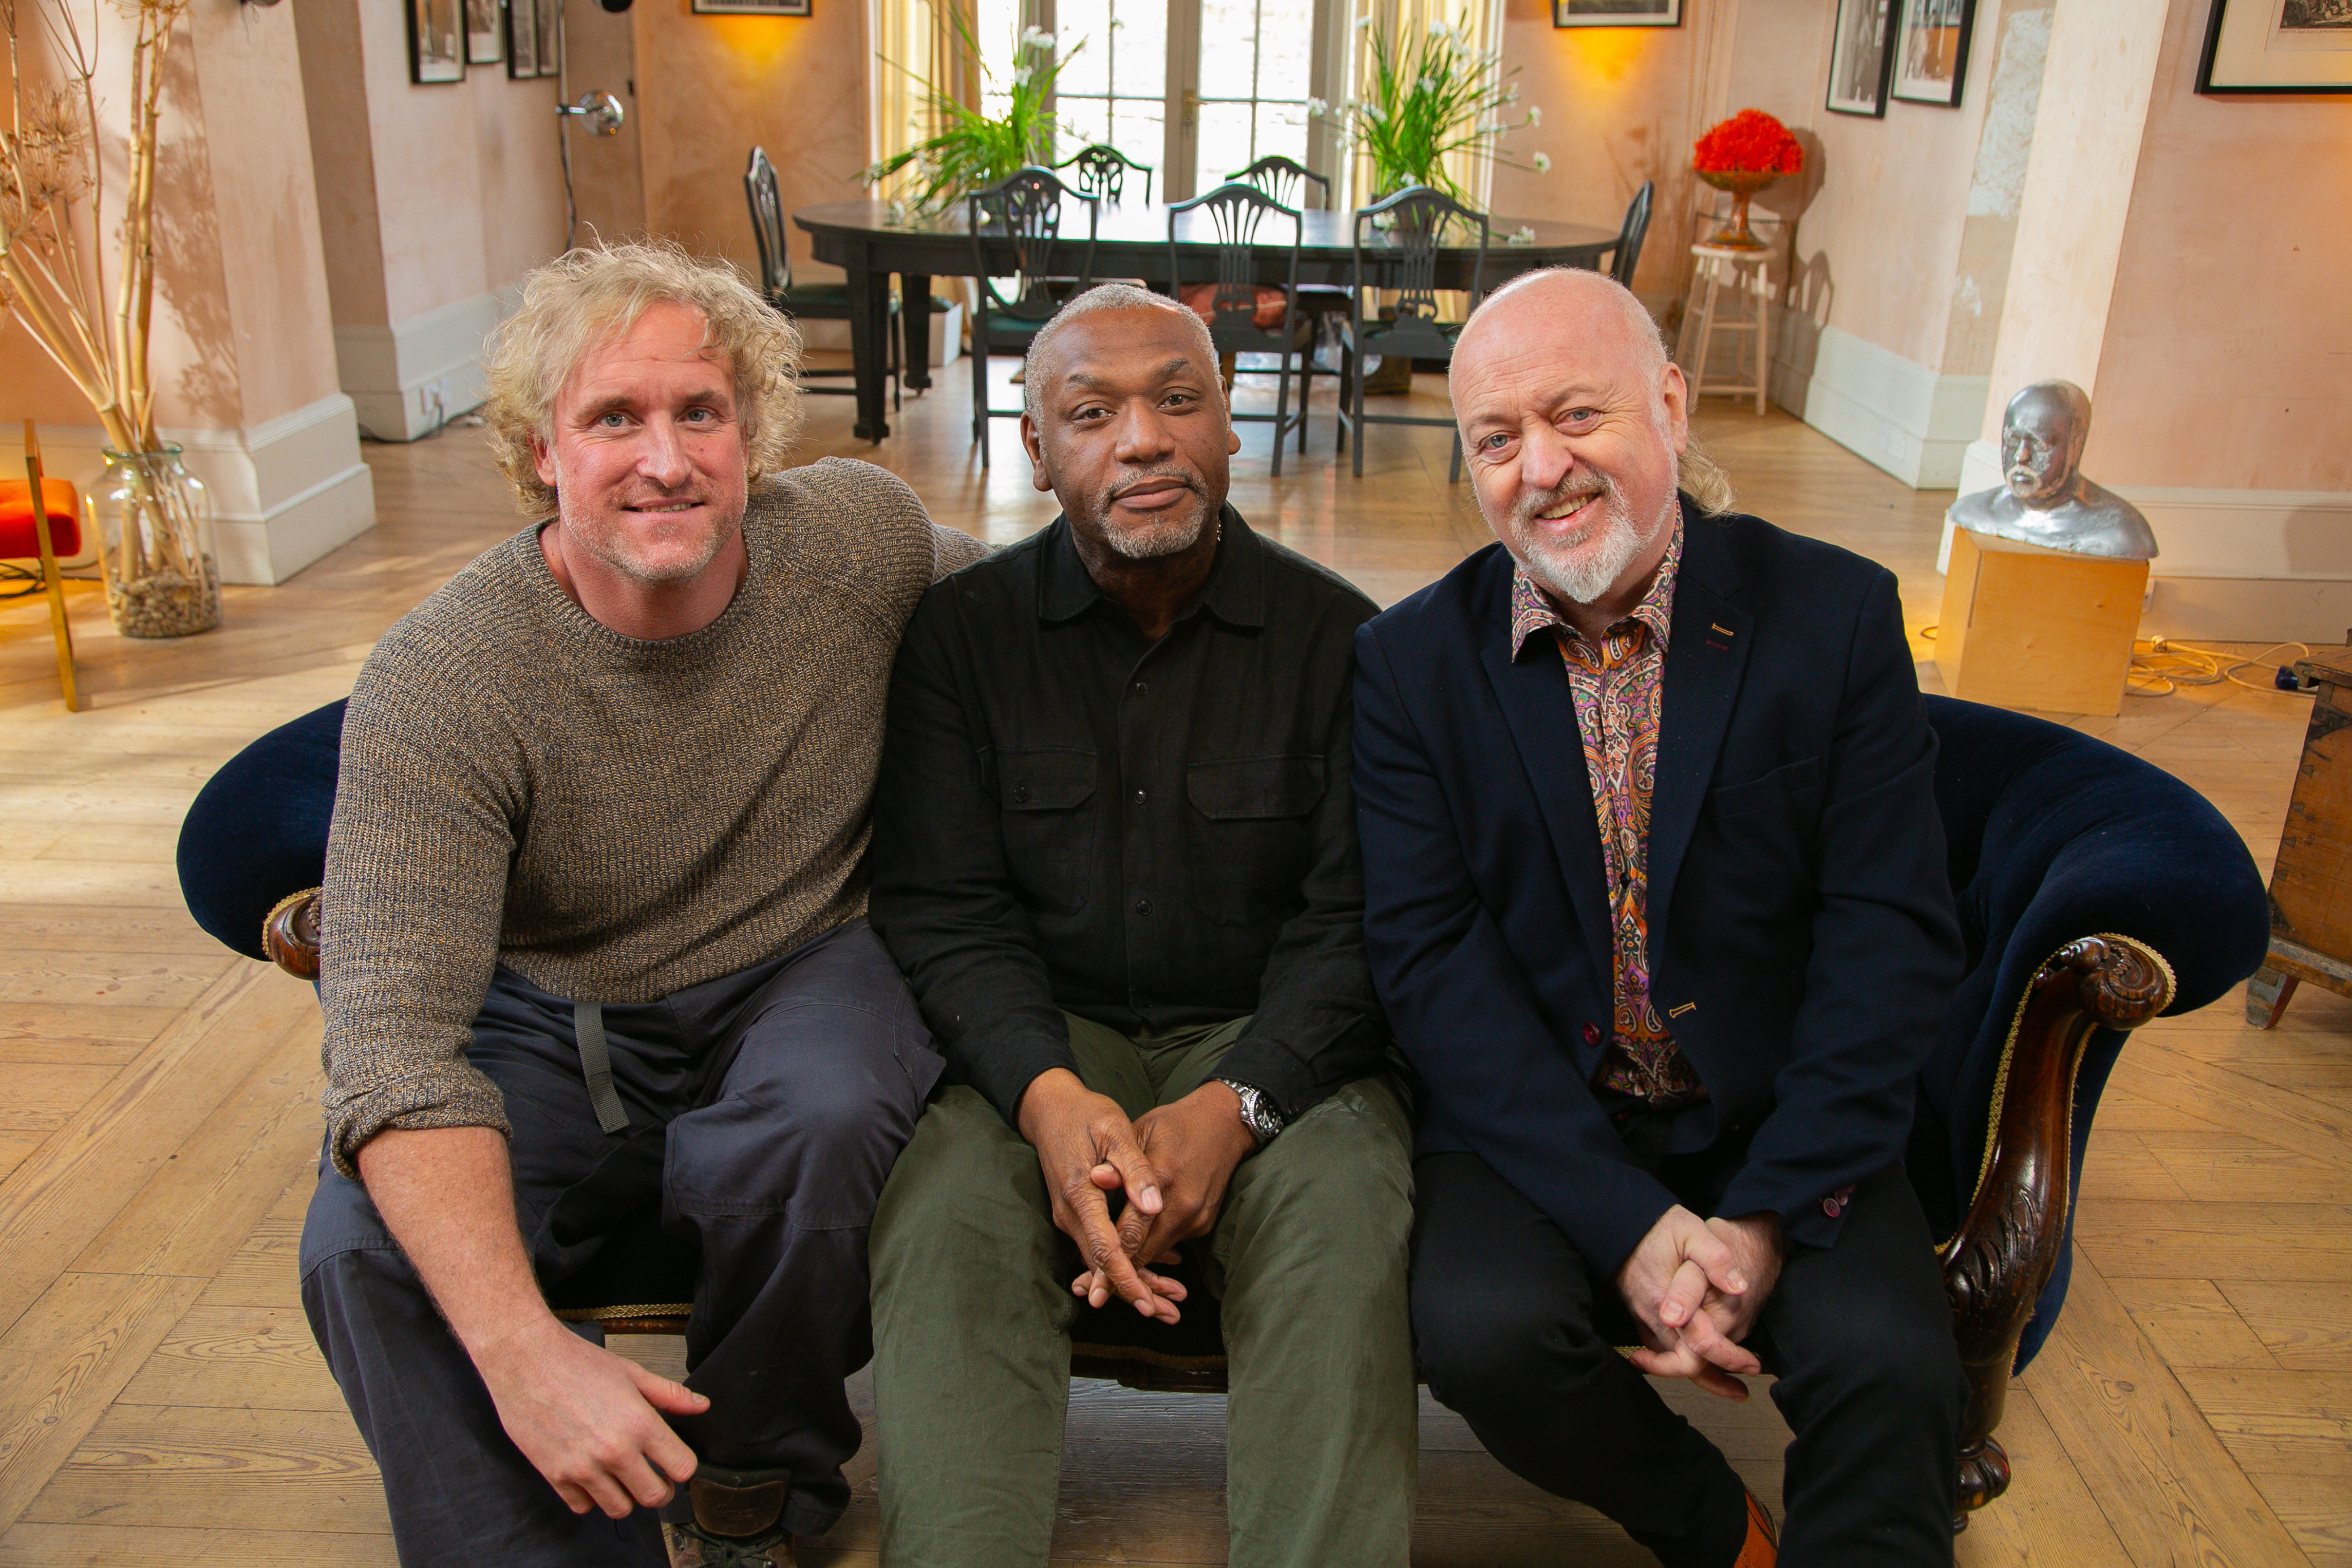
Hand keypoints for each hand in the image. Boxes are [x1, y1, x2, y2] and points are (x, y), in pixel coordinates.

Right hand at [472, 1315, 707, 1518]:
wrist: (526, 1359)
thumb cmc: (577, 1362)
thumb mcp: (632, 1373)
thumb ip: (670, 1395)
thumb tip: (701, 1406)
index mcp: (640, 1423)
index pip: (682, 1468)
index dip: (682, 1467)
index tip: (674, 1462)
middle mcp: (614, 1451)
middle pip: (655, 1497)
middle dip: (660, 1488)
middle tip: (653, 1475)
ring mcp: (583, 1467)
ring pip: (620, 1508)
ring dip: (626, 1496)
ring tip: (621, 1475)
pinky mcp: (555, 1475)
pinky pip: (582, 1506)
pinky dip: (590, 1497)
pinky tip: (591, 1475)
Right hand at [1016, 1069, 1177, 1321]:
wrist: (1049, 1109)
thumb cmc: (1085, 1114)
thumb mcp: (1114, 1130)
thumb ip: (1134, 1168)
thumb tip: (1153, 1207)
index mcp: (1080, 1194)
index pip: (1104, 1249)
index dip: (1126, 1278)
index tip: (1147, 1303)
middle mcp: (1070, 1214)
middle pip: (1102, 1265)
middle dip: (1134, 1290)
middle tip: (1170, 1313)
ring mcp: (1069, 1217)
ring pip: (1101, 1259)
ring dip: (1133, 1279)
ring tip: (1169, 1300)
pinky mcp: (1075, 1214)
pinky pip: (1099, 1245)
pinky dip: (1124, 1261)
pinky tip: (1156, 1266)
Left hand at [1070, 1082, 1256, 1308]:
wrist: (1224, 1124)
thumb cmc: (1174, 1125)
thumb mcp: (1140, 1132)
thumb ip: (1118, 1162)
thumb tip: (1093, 1179)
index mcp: (1162, 1177)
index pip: (1131, 1231)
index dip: (1109, 1263)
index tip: (1090, 1288)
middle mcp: (1183, 1204)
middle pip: (1145, 1253)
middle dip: (1118, 1274)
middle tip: (1092, 1292)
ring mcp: (1197, 1217)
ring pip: (1158, 1252)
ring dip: (1135, 1264)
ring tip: (1108, 1279)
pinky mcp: (1204, 1223)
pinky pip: (1171, 1242)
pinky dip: (1152, 1249)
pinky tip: (1135, 1252)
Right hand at [1616, 1204, 1761, 1399]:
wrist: (1622, 1225)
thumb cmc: (1659, 1228)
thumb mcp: (1691, 1230)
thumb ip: (1715, 1257)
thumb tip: (1739, 1287)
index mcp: (1665, 1298)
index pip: (1698, 1343)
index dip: (1729, 1357)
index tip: (1752, 1362)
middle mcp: (1653, 1316)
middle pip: (1684, 1363)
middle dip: (1717, 1378)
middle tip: (1745, 1385)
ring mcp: (1645, 1320)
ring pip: (1673, 1362)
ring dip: (1703, 1375)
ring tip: (1732, 1386)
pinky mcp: (1643, 1319)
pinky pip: (1663, 1352)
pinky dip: (1684, 1364)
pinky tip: (1702, 1364)